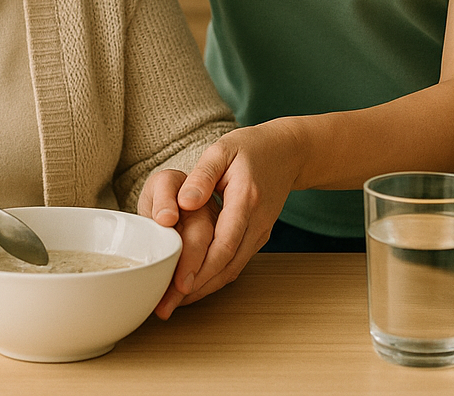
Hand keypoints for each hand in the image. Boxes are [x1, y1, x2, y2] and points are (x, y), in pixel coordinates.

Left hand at [141, 121, 303, 316]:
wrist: (287, 152)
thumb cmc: (250, 148)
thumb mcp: (222, 150)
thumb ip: (202, 175)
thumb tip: (184, 202)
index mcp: (246, 199)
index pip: (224, 243)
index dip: (201, 267)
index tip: (177, 286)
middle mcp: (257, 222)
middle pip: (228, 265)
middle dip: (196, 288)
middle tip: (166, 305)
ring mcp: (260, 233)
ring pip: (233, 269)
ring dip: (204, 288)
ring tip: (173, 302)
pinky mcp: (258, 237)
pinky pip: (236, 263)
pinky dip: (215, 277)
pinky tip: (192, 284)